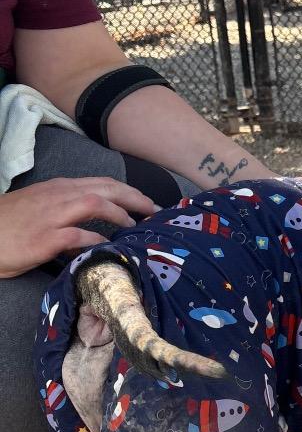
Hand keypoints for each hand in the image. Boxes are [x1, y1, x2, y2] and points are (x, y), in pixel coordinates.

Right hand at [0, 177, 157, 278]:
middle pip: (105, 188)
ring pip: (94, 204)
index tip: (149, 204)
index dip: (129, 192)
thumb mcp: (41, 211)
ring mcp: (50, 216)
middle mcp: (57, 196)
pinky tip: (111, 249)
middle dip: (135, 198)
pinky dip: (98, 241)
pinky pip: (78, 236)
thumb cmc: (9, 226)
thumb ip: (69, 214)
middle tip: (156, 212)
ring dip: (120, 214)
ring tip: (136, 227)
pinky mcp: (44, 238)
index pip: (101, 183)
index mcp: (58, 188)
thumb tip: (96, 227)